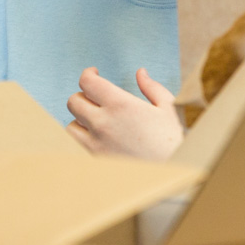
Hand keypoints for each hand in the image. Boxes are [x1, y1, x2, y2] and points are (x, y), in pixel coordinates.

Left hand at [65, 67, 183, 160]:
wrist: (173, 172)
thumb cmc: (172, 140)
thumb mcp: (167, 107)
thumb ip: (151, 87)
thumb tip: (140, 72)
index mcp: (120, 104)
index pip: (87, 82)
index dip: (87, 74)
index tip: (94, 73)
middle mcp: (103, 123)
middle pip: (73, 102)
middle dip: (83, 95)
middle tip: (95, 97)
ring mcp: (97, 144)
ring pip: (71, 126)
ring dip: (80, 119)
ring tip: (95, 119)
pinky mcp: (96, 161)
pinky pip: (78, 146)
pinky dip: (84, 138)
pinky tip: (97, 137)